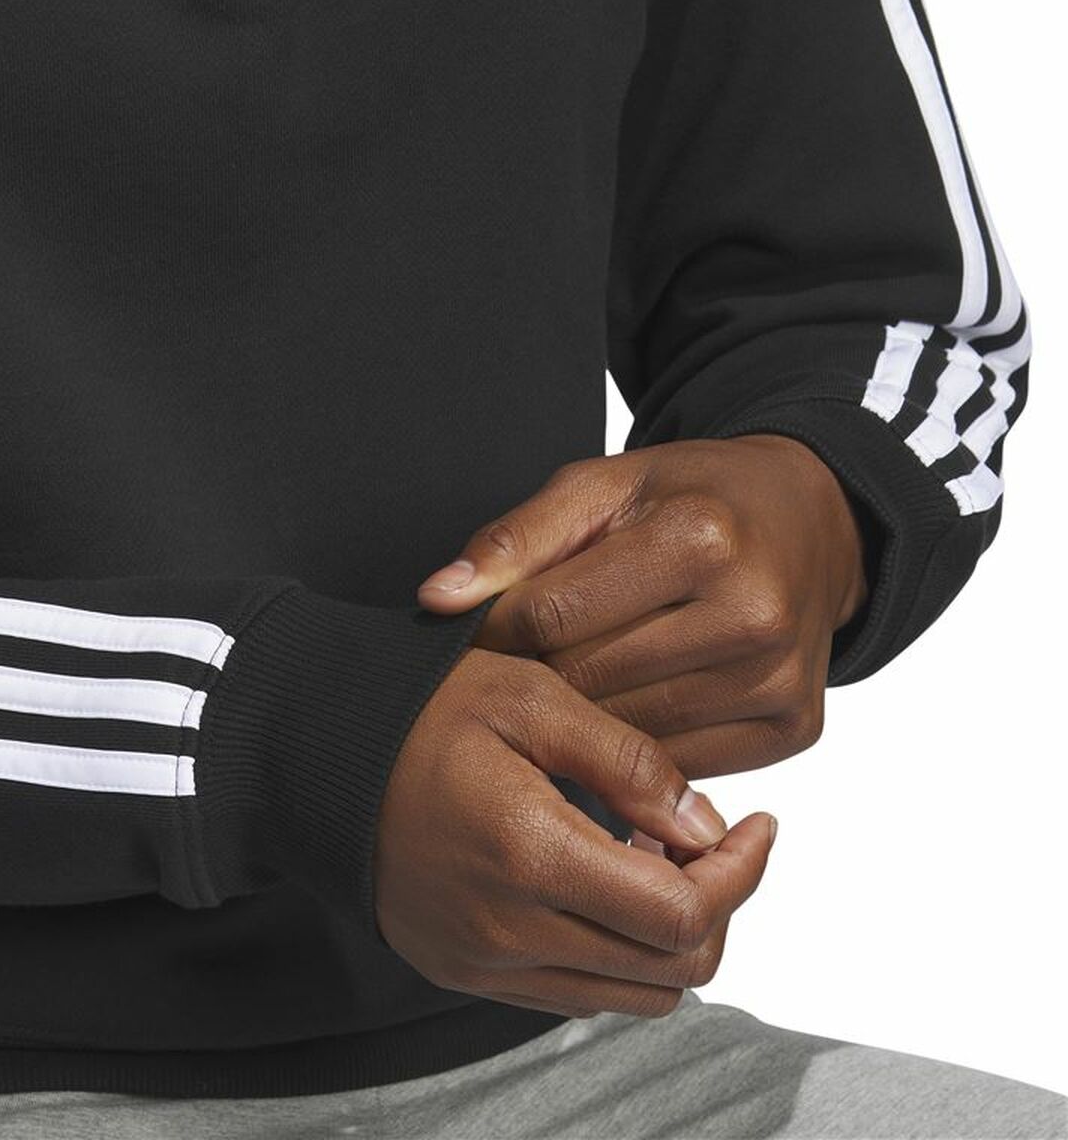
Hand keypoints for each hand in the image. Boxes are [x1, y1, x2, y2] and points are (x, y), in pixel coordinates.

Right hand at [374, 647, 776, 1016]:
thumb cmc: (422, 713)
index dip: (742, 875)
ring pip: (629, 993)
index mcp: (528, 854)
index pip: (682, 915)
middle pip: (669, 969)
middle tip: (707, 836)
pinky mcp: (464, 973)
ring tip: (652, 854)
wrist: (319, 757)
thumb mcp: (532, 700)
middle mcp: (506, 932)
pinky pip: (573, 993)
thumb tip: (708, 826)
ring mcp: (481, 964)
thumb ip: (629, 762)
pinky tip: (601, 880)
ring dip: (668, 934)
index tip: (757, 824)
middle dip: (717, 905)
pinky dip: (615, 952)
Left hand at [416, 435, 867, 780]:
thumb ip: (519, 539)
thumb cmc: (697, 499)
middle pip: (586, 679)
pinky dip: (637, 745)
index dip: (496, 628)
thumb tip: (437, 599)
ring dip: (581, 717)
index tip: (478, 630)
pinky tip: (625, 708)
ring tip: (566, 684)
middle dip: (535, 672)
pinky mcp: (793, 726)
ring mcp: (777, 678)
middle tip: (515, 663)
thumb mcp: (606, 486)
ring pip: (626, 734)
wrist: (812, 523)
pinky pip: (678, 763)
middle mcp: (751, 612)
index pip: (551, 614)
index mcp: (699, 538)